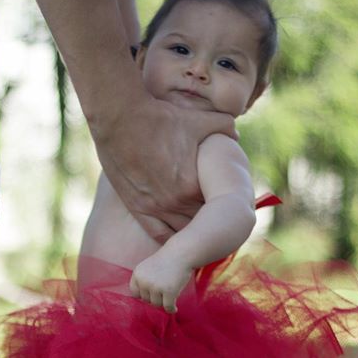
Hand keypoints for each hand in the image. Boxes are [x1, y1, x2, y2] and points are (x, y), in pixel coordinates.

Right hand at [91, 90, 236, 240]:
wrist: (120, 119)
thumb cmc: (160, 118)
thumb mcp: (198, 119)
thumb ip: (224, 128)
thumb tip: (236, 139)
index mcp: (192, 185)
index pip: (217, 207)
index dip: (224, 206)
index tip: (228, 203)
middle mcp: (174, 202)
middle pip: (201, 224)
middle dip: (211, 221)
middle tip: (219, 220)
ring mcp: (154, 207)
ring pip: (182, 233)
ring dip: (193, 232)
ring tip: (202, 231)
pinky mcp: (137, 207)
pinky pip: (158, 233)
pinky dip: (171, 239)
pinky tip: (180, 239)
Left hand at [129, 249, 193, 312]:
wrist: (182, 253)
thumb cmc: (166, 262)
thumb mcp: (148, 269)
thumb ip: (143, 282)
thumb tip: (142, 302)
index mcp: (137, 274)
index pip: (135, 294)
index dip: (144, 294)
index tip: (152, 292)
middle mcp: (144, 281)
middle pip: (146, 300)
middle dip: (156, 297)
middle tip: (165, 287)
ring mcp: (156, 286)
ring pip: (157, 304)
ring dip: (164, 301)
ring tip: (171, 291)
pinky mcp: (169, 291)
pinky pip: (167, 307)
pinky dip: (171, 309)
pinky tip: (174, 309)